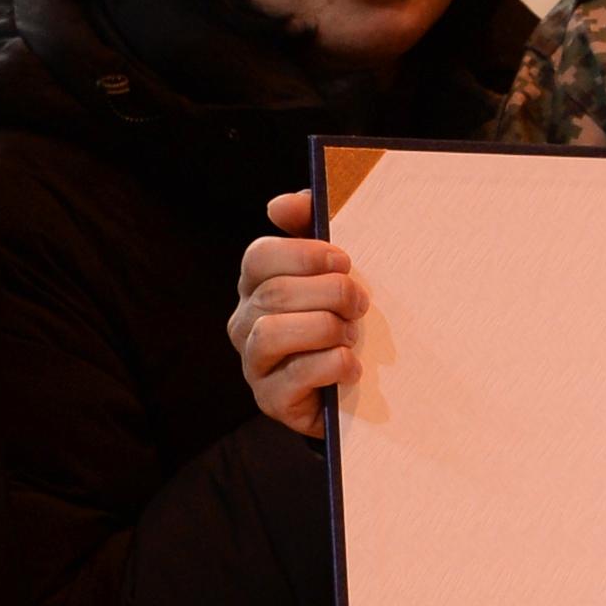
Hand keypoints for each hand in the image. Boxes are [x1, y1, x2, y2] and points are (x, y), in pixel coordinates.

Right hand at [229, 188, 365, 438]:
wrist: (354, 390)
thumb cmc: (340, 321)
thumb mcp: (331, 274)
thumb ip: (308, 230)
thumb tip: (280, 205)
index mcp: (255, 286)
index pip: (259, 257)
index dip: (303, 254)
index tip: (345, 260)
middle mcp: (245, 323)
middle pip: (275, 293)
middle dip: (329, 293)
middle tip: (360, 303)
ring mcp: (254, 364)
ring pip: (274, 333)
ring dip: (325, 329)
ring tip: (350, 335)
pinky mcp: (271, 400)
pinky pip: (295, 376)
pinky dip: (331, 365)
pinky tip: (352, 366)